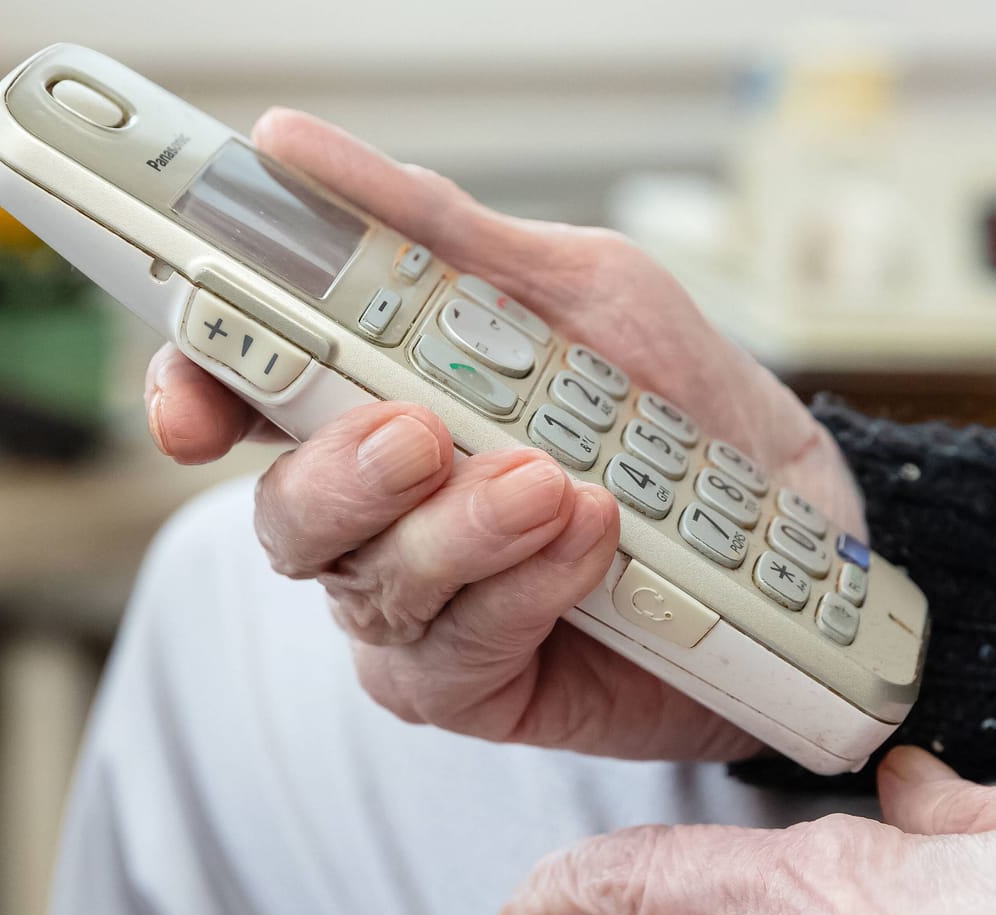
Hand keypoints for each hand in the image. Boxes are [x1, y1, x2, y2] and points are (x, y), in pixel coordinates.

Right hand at [144, 108, 863, 760]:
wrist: (801, 526)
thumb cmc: (677, 404)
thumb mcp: (573, 288)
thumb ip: (434, 231)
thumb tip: (292, 147)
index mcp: (370, 407)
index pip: (239, 402)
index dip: (194, 396)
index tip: (196, 401)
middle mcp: (374, 516)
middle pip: (283, 515)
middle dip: (339, 476)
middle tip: (418, 433)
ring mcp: (416, 609)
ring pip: (369, 588)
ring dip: (458, 532)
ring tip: (553, 482)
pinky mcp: (472, 687)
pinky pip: (451, 653)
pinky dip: (519, 594)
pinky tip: (587, 545)